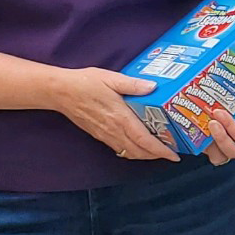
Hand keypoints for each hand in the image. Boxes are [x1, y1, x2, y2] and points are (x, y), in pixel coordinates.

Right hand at [52, 67, 178, 160]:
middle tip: (171, 152)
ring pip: (130, 152)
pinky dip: (132, 151)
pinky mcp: (99, 135)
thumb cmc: (84, 83)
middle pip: (140, 151)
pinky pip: (119, 149)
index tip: (174, 155)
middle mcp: (114, 131)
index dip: (161, 150)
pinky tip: (138, 145)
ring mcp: (105, 135)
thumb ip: (133, 85)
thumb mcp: (111, 78)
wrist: (59, 92)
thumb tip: (154, 87)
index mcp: (120, 118)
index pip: (144, 140)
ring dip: (145, 154)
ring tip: (158, 150)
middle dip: (157, 155)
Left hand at [203, 90, 234, 165]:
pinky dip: (203, 143)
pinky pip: (208, 152)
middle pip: (233, 151)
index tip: (225, 112)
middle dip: (222, 136)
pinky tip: (202, 128)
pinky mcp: (215, 147)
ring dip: (212, 142)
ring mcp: (228, 147)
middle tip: (214, 116)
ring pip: (219, 156)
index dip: (234, 128)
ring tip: (208, 124)